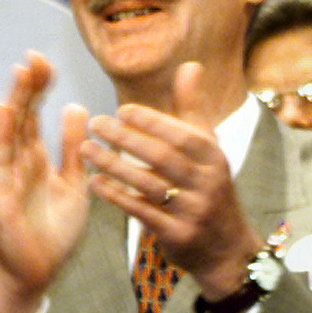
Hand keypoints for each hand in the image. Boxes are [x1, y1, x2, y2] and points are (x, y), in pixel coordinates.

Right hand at [0, 53, 89, 312]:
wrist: (38, 274)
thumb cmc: (53, 232)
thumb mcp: (74, 184)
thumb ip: (73, 148)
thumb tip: (75, 106)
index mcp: (35, 159)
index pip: (34, 115)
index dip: (39, 88)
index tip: (45, 61)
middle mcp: (17, 162)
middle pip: (20, 117)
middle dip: (28, 87)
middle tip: (35, 57)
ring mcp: (6, 177)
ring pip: (9, 133)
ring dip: (14, 103)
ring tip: (21, 74)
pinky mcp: (0, 195)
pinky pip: (0, 161)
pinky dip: (2, 136)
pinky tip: (5, 113)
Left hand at [79, 63, 261, 305]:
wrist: (225, 248)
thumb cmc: (208, 186)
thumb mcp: (208, 148)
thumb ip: (192, 108)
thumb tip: (190, 65)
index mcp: (213, 156)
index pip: (181, 134)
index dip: (152, 121)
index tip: (120, 110)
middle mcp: (206, 182)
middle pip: (162, 157)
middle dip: (125, 139)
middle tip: (94, 123)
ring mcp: (193, 210)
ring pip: (148, 184)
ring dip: (113, 165)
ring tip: (86, 149)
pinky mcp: (177, 234)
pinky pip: (141, 212)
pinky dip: (116, 196)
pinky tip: (94, 181)